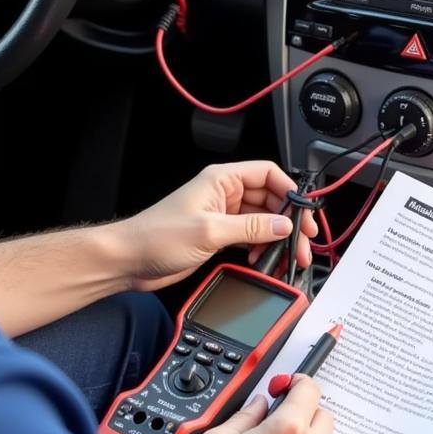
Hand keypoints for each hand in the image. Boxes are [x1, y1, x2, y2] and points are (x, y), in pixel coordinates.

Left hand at [118, 161, 317, 291]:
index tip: (303, 213)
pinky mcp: (218, 235)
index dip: (289, 191)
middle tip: (302, 243)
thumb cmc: (156, 236)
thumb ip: (250, 227)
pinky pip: (250, 236)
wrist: (129, 260)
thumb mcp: (209, 231)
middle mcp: (224, 194)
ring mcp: (222, 215)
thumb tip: (282, 225)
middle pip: (269, 199)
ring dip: (277, 237)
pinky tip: (262, 260)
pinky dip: (261, 247)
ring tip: (288, 256)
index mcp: (221, 180)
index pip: (267, 173)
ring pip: (262, 220)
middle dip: (288, 220)